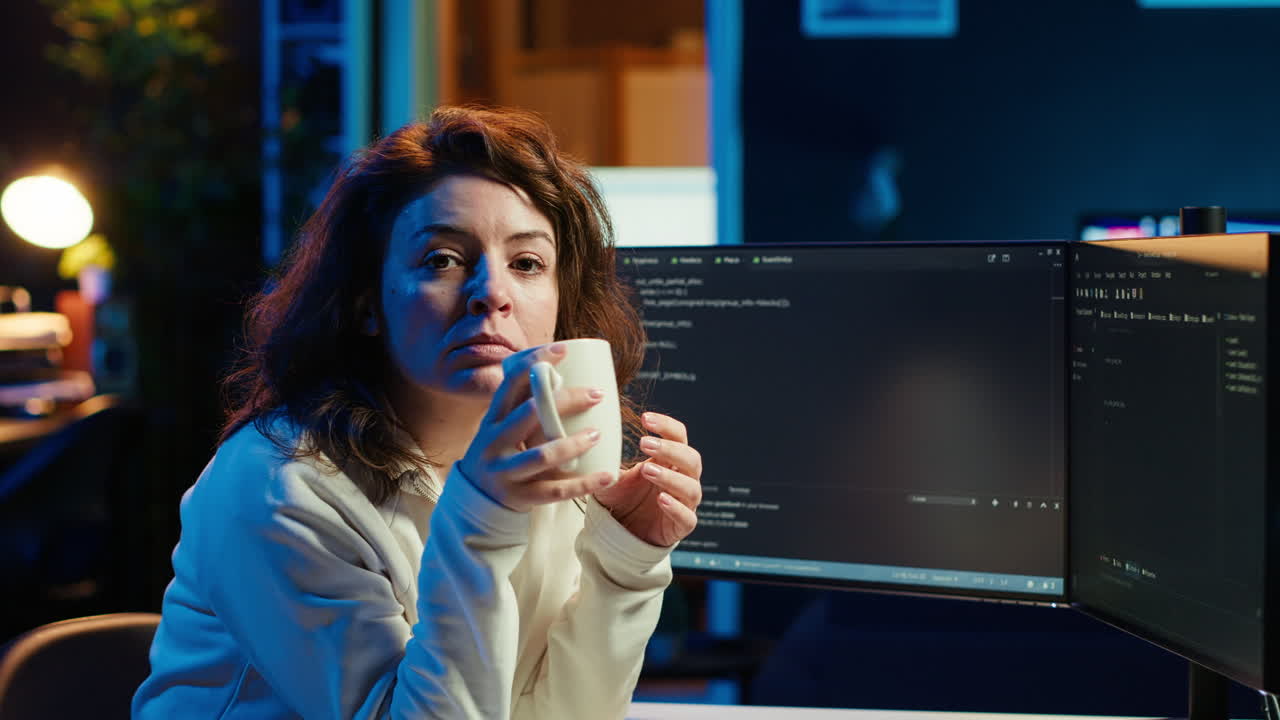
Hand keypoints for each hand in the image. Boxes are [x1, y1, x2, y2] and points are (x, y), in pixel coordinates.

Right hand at [457, 343, 615, 512]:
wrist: (474, 502)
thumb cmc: (500, 455)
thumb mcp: (500, 429)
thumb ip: (522, 407)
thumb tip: (563, 373)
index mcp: (492, 420)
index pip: (510, 384)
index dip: (535, 363)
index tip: (563, 348)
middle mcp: (494, 443)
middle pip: (529, 414)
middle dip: (565, 401)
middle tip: (597, 393)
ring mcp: (505, 472)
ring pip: (542, 455)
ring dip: (573, 443)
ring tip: (597, 433)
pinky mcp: (520, 497)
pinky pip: (556, 491)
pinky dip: (585, 484)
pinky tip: (608, 475)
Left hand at [593, 412, 701, 546]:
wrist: (621, 533)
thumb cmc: (622, 498)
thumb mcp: (612, 475)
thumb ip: (607, 457)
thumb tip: (590, 433)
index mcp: (670, 461)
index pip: (679, 435)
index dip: (666, 425)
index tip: (645, 418)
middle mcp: (683, 479)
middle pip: (691, 459)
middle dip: (670, 449)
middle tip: (644, 443)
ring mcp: (685, 502)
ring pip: (691, 487)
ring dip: (670, 477)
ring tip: (647, 470)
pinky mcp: (682, 526)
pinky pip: (687, 517)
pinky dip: (676, 508)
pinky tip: (661, 499)